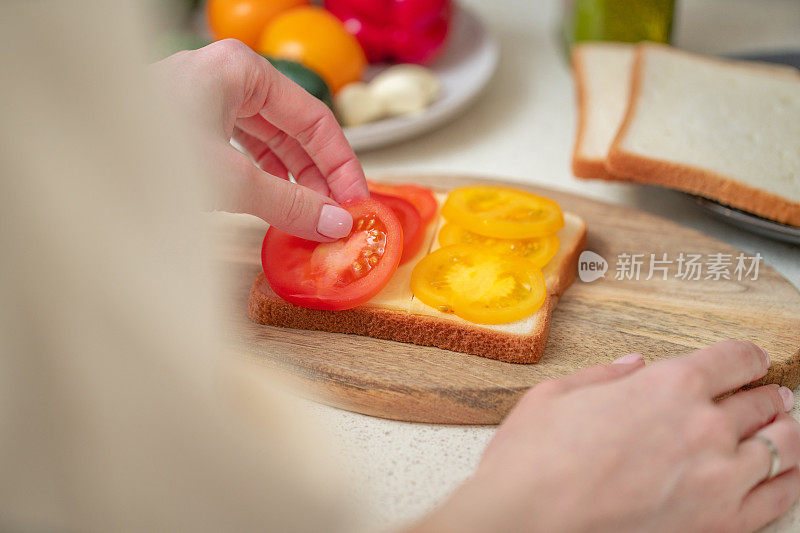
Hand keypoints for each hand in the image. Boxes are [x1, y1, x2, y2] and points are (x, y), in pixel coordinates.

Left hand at [151, 40, 367, 240]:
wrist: (75, 163)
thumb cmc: (143, 154)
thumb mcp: (231, 181)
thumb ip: (290, 203)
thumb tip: (334, 222)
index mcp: (240, 71)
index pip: (314, 119)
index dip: (341, 163)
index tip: (356, 200)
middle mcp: (224, 78)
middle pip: (292, 128)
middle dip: (317, 175)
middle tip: (336, 214)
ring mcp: (204, 99)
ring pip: (267, 140)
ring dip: (292, 178)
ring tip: (310, 214)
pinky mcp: (188, 124)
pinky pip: (241, 148)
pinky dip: (262, 176)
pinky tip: (274, 202)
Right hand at [415, 341, 799, 532]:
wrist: (529, 519)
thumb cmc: (536, 457)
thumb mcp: (557, 395)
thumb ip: (603, 377)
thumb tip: (631, 368)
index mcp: (669, 385)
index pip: (734, 360)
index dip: (748, 357)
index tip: (751, 361)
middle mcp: (705, 426)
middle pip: (759, 402)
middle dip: (767, 395)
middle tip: (771, 396)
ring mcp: (719, 477)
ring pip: (781, 446)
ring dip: (785, 431)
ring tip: (785, 427)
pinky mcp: (719, 523)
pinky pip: (778, 498)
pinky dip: (789, 480)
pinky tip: (788, 473)